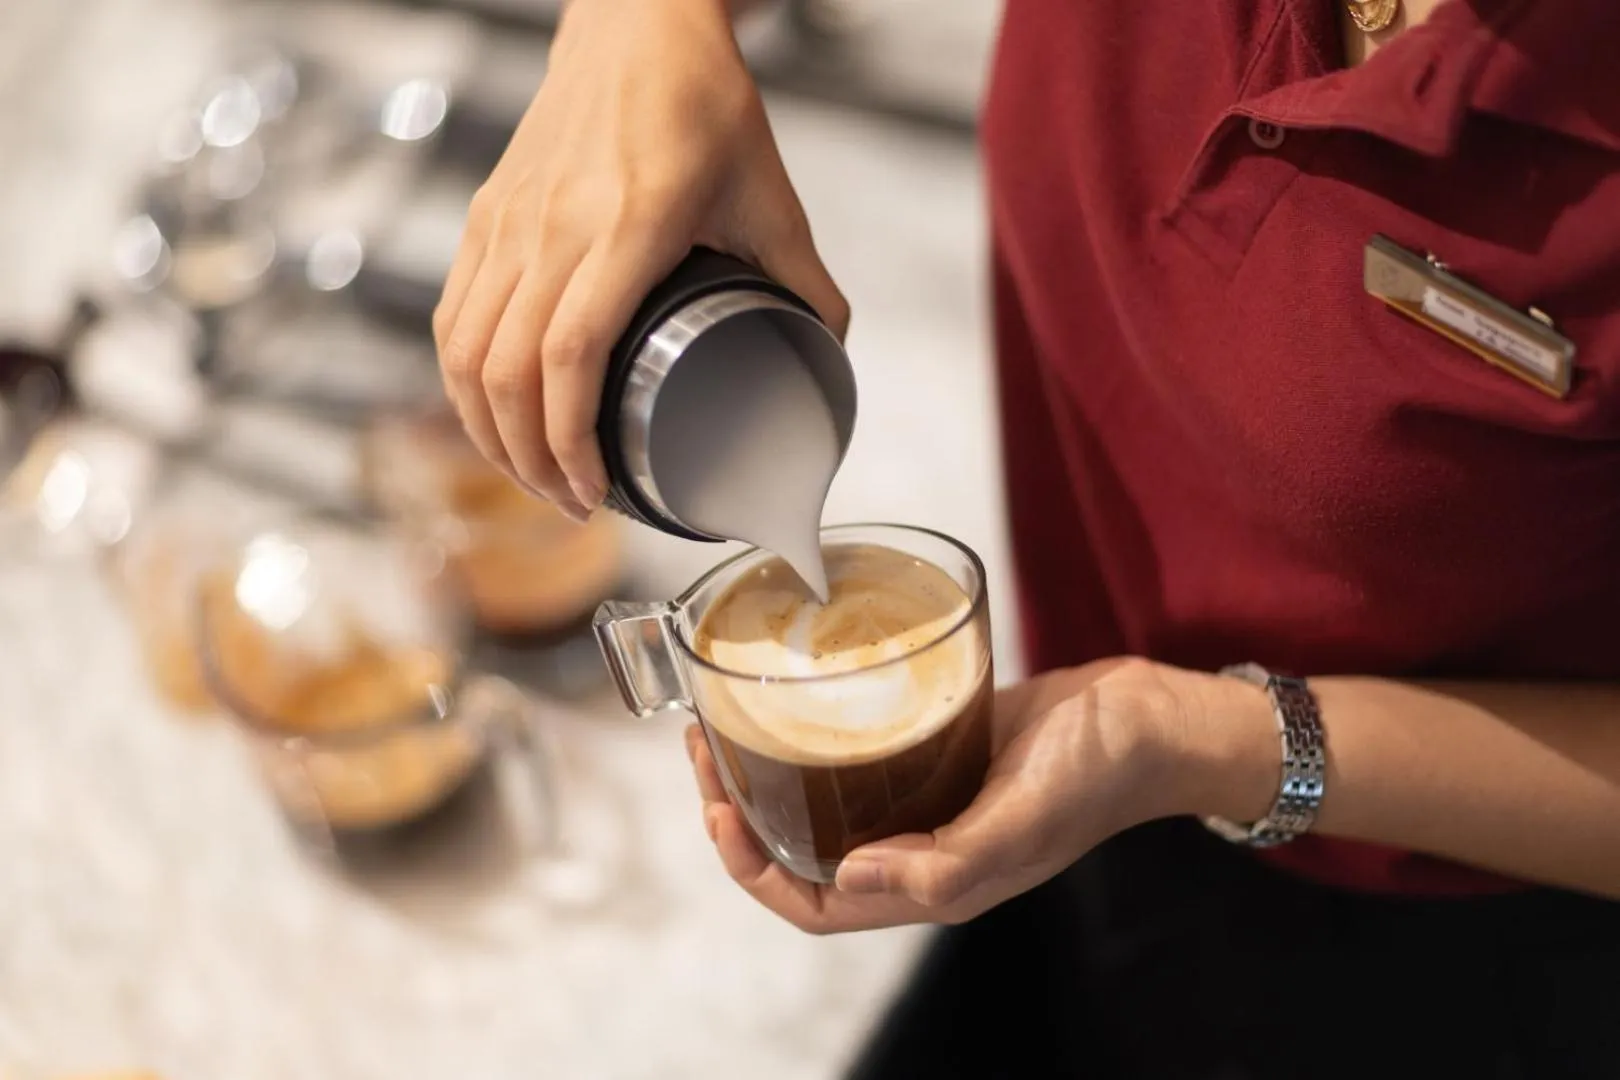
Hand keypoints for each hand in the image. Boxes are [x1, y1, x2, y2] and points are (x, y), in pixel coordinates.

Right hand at [434, 0, 847, 520]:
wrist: (633, 26)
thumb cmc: (701, 103)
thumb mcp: (772, 196)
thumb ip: (807, 282)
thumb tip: (827, 356)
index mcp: (628, 225)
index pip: (572, 352)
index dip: (571, 438)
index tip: (596, 488)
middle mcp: (552, 228)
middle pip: (507, 371)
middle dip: (531, 460)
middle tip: (572, 502)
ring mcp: (507, 223)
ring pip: (466, 353)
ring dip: (489, 432)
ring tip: (532, 475)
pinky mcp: (484, 219)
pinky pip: (452, 318)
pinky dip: (462, 383)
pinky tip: (491, 416)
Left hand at [686, 658, 1254, 932]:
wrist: (1150, 718)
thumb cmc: (1097, 771)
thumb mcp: (1022, 820)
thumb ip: (942, 862)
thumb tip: (849, 874)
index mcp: (934, 884)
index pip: (816, 903)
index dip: (755, 869)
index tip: (720, 809)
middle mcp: (921, 850)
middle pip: (806, 852)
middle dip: (745, 812)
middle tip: (707, 750)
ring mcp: (928, 801)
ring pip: (826, 805)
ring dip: (772, 773)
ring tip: (731, 723)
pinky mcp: (938, 753)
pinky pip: (862, 758)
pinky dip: (819, 738)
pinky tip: (797, 700)